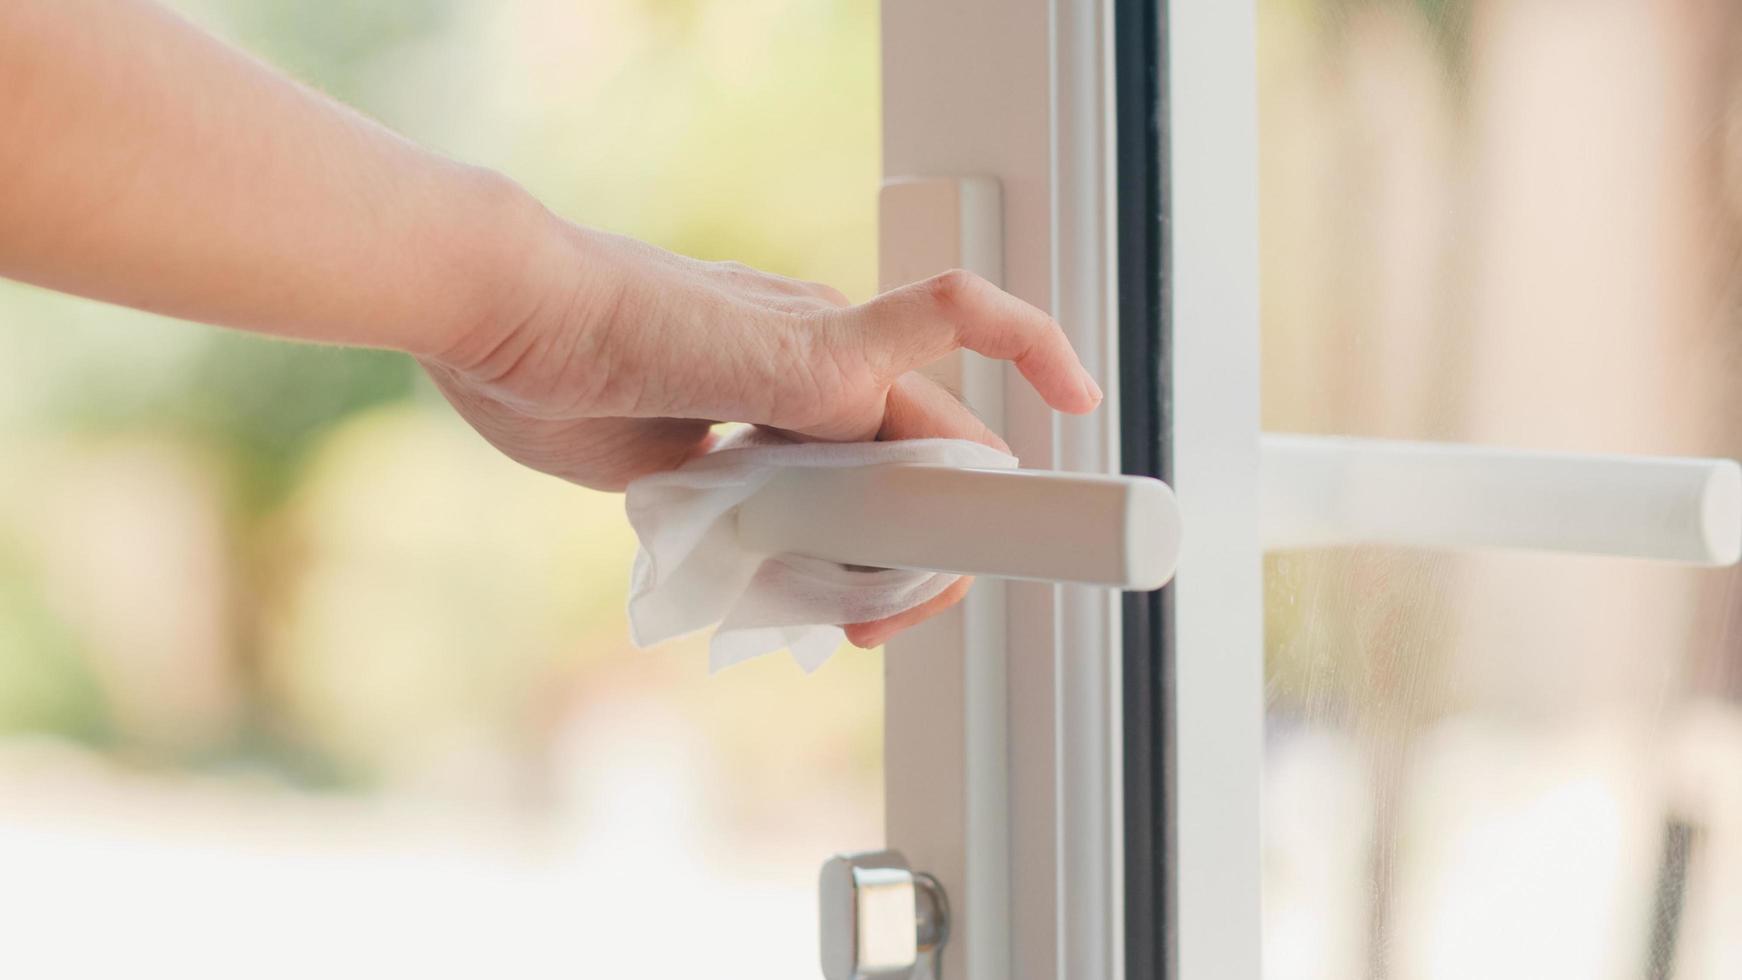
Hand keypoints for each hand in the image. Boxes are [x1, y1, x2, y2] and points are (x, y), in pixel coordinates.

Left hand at [422, 214, 1101, 644]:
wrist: (496, 322)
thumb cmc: (606, 313)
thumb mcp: (726, 350)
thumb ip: (812, 378)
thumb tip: (890, 417)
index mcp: (836, 340)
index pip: (964, 338)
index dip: (1036, 357)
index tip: (1083, 406)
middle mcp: (815, 380)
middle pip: (919, 465)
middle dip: (935, 543)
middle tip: (895, 618)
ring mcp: (765, 425)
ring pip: (857, 505)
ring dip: (868, 570)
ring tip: (845, 629)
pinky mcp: (714, 466)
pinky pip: (784, 527)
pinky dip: (798, 571)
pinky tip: (780, 602)